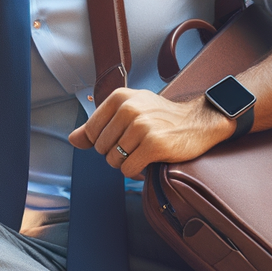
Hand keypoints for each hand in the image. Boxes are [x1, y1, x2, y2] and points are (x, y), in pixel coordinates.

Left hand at [69, 88, 233, 178]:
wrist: (199, 121)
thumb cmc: (160, 117)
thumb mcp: (128, 112)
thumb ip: (97, 126)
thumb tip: (72, 140)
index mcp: (119, 97)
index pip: (91, 132)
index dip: (103, 142)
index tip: (121, 138)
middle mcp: (129, 109)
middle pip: (101, 148)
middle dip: (115, 154)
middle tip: (135, 147)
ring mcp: (142, 126)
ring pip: (113, 161)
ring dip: (127, 164)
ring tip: (143, 154)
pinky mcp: (154, 144)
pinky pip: (128, 169)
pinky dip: (136, 172)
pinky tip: (148, 164)